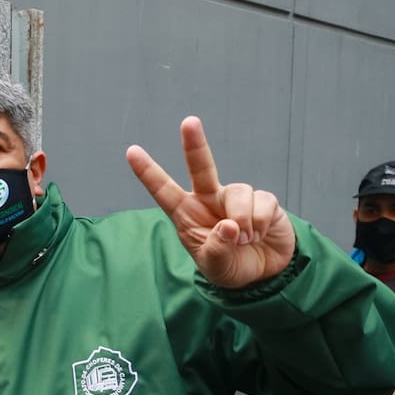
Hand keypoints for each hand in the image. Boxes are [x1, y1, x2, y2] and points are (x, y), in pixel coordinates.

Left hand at [126, 116, 295, 288]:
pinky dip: (260, 223)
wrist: (263, 272)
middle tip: (189, 122)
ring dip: (243, 223)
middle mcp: (209, 199)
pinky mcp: (263, 199)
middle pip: (201, 167)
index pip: (164, 191)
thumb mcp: (215, 267)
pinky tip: (259, 234)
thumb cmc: (230, 266)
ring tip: (244, 240)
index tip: (131, 151)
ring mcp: (235, 197)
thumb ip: (217, 250)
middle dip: (195, 144)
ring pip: (238, 194)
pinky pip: (262, 202)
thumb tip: (229, 225)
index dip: (148, 172)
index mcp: (187, 214)